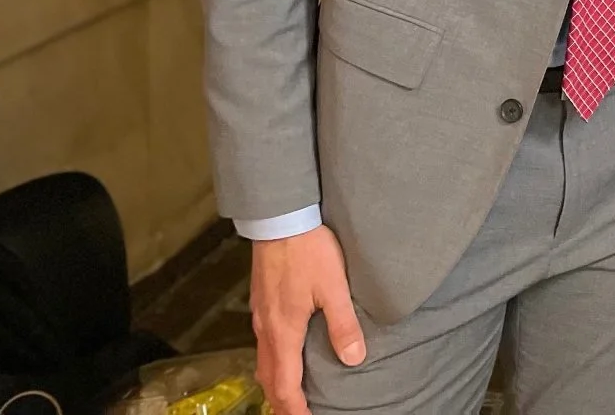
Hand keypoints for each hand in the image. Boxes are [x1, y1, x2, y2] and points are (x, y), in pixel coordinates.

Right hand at [250, 225, 366, 414]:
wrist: (281, 219)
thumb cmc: (308, 251)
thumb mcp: (334, 287)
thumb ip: (343, 325)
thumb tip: (354, 358)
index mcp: (283, 331)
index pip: (284, 383)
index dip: (294, 408)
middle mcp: (266, 328)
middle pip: (268, 377)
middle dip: (280, 401)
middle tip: (295, 414)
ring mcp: (260, 314)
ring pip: (263, 360)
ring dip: (275, 381)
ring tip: (290, 392)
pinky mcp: (261, 301)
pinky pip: (263, 342)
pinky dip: (272, 359)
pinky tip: (285, 353)